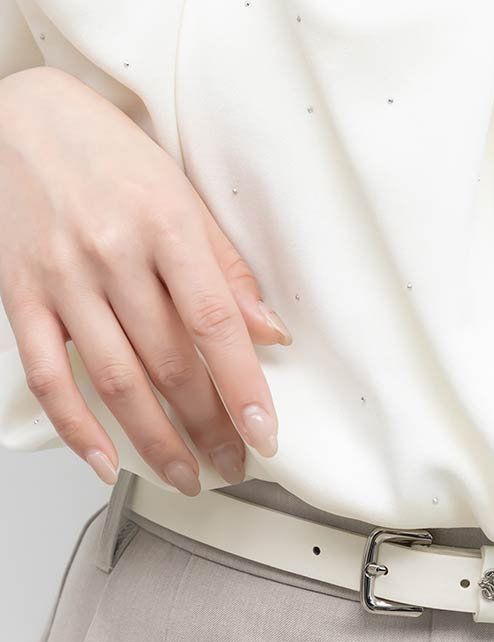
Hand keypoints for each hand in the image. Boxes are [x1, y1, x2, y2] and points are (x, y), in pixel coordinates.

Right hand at [0, 65, 291, 493]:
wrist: (13, 116)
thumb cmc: (106, 155)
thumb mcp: (182, 195)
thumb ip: (226, 270)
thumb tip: (271, 333)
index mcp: (165, 226)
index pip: (214, 324)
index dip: (243, 388)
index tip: (265, 435)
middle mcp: (112, 255)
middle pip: (170, 363)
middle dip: (208, 427)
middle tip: (234, 464)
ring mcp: (62, 280)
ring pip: (116, 381)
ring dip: (155, 441)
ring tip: (186, 476)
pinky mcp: (19, 296)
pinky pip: (47, 377)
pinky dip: (76, 429)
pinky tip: (105, 463)